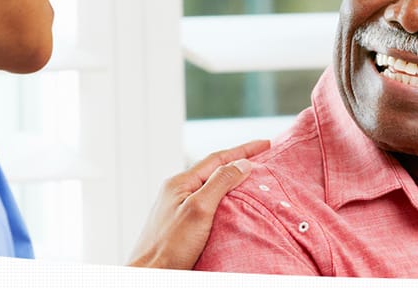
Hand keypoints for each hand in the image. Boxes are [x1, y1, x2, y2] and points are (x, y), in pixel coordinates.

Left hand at [127, 140, 269, 268]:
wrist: (150, 274)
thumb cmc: (170, 245)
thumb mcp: (199, 209)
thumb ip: (220, 183)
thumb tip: (242, 163)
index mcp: (180, 183)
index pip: (218, 158)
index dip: (244, 150)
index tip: (267, 143)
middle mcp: (177, 191)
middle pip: (213, 169)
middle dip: (239, 161)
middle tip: (262, 156)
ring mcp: (178, 207)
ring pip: (210, 185)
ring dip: (232, 178)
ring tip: (251, 177)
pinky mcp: (181, 223)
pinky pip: (207, 201)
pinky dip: (224, 196)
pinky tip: (232, 203)